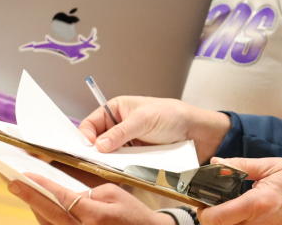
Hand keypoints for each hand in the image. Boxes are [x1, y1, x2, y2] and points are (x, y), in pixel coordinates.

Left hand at [9, 175, 171, 224]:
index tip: (23, 177)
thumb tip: (61, 190)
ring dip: (34, 207)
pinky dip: (44, 216)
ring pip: (47, 224)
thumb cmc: (132, 213)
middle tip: (11, 182)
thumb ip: (86, 191)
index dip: (41, 188)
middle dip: (29, 197)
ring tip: (20, 190)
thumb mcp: (113, 193)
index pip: (61, 199)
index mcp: (96, 216)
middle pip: (48, 214)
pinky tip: (37, 205)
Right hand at [79, 96, 230, 161]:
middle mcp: (118, 126)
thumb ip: (120, 132)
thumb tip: (99, 146)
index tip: (88, 149)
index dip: (86, 136)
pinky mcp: (135, 156)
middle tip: (97, 160)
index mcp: (116, 109)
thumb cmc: (171, 115)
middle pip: (97, 142)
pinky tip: (120, 171)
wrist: (195, 131)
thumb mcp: (143, 120)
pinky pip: (121, 164)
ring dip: (108, 161)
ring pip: (108, 155)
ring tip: (111, 166)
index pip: (91, 124)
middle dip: (96, 151)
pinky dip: (119, 168)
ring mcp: (126, 142)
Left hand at [198, 157, 281, 224]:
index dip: (204, 213)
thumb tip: (216, 163)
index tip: (203, 203)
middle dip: (213, 219)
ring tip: (230, 209)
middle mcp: (260, 224)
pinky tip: (246, 215)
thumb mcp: (271, 166)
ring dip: (227, 223)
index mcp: (257, 204)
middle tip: (214, 205)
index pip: (217, 218)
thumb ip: (241, 166)